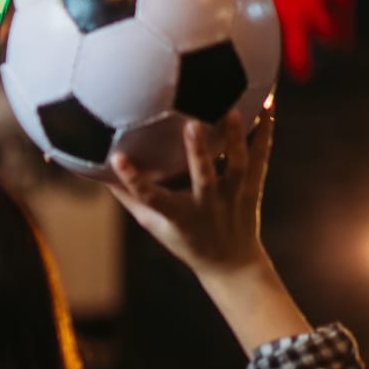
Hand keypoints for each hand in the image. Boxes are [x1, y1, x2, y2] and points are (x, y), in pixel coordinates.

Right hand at [110, 109, 309, 350]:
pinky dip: (264, 132)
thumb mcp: (153, 225)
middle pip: (203, 177)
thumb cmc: (184, 240)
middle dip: (197, 152)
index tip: (117, 157)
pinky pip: (260, 157)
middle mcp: (207, 205)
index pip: (150, 197)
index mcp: (178, 216)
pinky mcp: (252, 188)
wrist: (231, 262)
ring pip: (237, 165)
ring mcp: (233, 196)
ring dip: (235, 137)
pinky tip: (270, 106)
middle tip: (191, 124)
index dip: (132, 179)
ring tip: (234, 110)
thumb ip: (130, 198)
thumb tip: (98, 171)